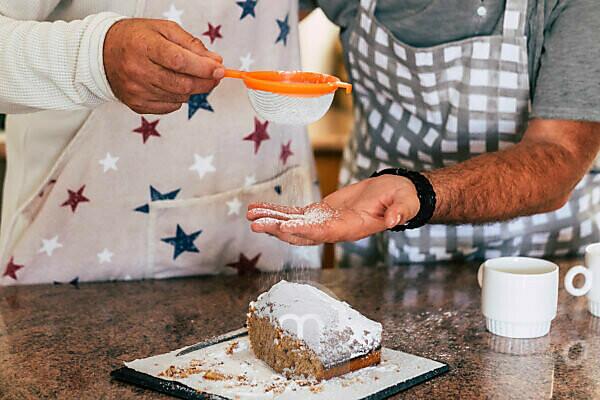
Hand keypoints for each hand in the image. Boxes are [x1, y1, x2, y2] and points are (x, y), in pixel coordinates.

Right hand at [103, 18, 224, 113]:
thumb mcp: (163, 29)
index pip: (179, 62)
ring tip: (188, 76)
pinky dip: (178, 98)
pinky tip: (172, 85)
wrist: (102, 53)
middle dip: (205, 82)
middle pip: (182, 84)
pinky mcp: (137, 104)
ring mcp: (136, 90)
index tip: (219, 70)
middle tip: (215, 76)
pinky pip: (170, 107)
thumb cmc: (136, 38)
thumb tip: (215, 62)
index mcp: (144, 46)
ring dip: (192, 89)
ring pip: (179, 97)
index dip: (203, 68)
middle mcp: (138, 70)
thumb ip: (191, 44)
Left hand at [246, 175, 419, 244]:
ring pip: (294, 224)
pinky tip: (261, 208)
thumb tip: (395, 221)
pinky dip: (278, 211)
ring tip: (250, 214)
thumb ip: (399, 212)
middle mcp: (335, 230)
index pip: (323, 233)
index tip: (282, 227)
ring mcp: (326, 222)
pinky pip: (296, 214)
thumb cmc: (401, 198)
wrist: (396, 194)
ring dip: (272, 219)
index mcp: (352, 229)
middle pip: (301, 233)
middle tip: (255, 223)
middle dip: (278, 228)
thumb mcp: (403, 203)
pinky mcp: (322, 213)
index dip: (302, 231)